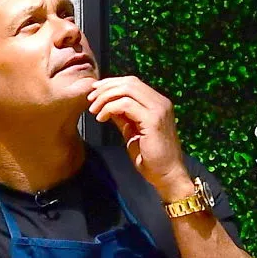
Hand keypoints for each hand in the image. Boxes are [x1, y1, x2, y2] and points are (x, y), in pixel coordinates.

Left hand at [86, 76, 193, 200]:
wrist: (166, 175)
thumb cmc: (150, 158)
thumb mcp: (132, 132)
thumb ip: (123, 117)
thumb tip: (107, 105)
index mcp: (157, 103)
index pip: (132, 83)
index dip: (112, 84)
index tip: (95, 91)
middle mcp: (160, 102)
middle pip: (129, 82)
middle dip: (106, 87)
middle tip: (90, 98)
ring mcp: (159, 109)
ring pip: (127, 90)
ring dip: (105, 97)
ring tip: (93, 110)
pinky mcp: (153, 120)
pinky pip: (126, 105)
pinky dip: (110, 108)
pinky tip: (101, 118)